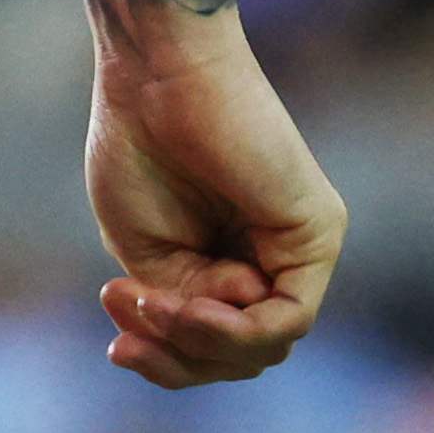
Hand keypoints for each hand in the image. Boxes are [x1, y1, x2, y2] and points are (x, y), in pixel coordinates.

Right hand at [80, 22, 344, 388]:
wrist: (153, 71)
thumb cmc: (139, 145)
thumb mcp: (150, 258)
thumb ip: (181, 310)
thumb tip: (216, 341)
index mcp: (227, 261)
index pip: (216, 349)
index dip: (166, 360)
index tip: (115, 344)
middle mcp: (271, 257)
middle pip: (241, 357)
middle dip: (178, 359)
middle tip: (125, 331)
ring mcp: (299, 246)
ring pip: (266, 347)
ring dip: (198, 342)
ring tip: (151, 302)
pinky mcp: (319, 231)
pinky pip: (289, 319)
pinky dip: (235, 329)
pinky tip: (191, 307)